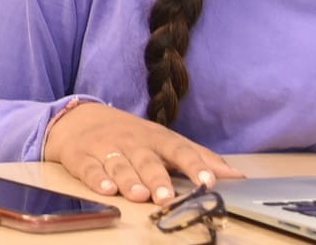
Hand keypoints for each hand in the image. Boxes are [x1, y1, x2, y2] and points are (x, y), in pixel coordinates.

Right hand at [41, 101, 241, 203]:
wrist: (78, 118)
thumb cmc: (130, 135)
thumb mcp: (163, 140)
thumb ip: (198, 157)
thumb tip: (236, 175)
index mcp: (156, 138)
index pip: (179, 150)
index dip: (195, 165)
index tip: (210, 180)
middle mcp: (132, 142)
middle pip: (147, 161)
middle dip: (158, 179)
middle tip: (167, 197)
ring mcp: (105, 148)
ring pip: (119, 165)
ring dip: (130, 180)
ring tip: (139, 195)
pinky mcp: (81, 157)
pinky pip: (89, 168)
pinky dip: (97, 179)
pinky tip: (106, 189)